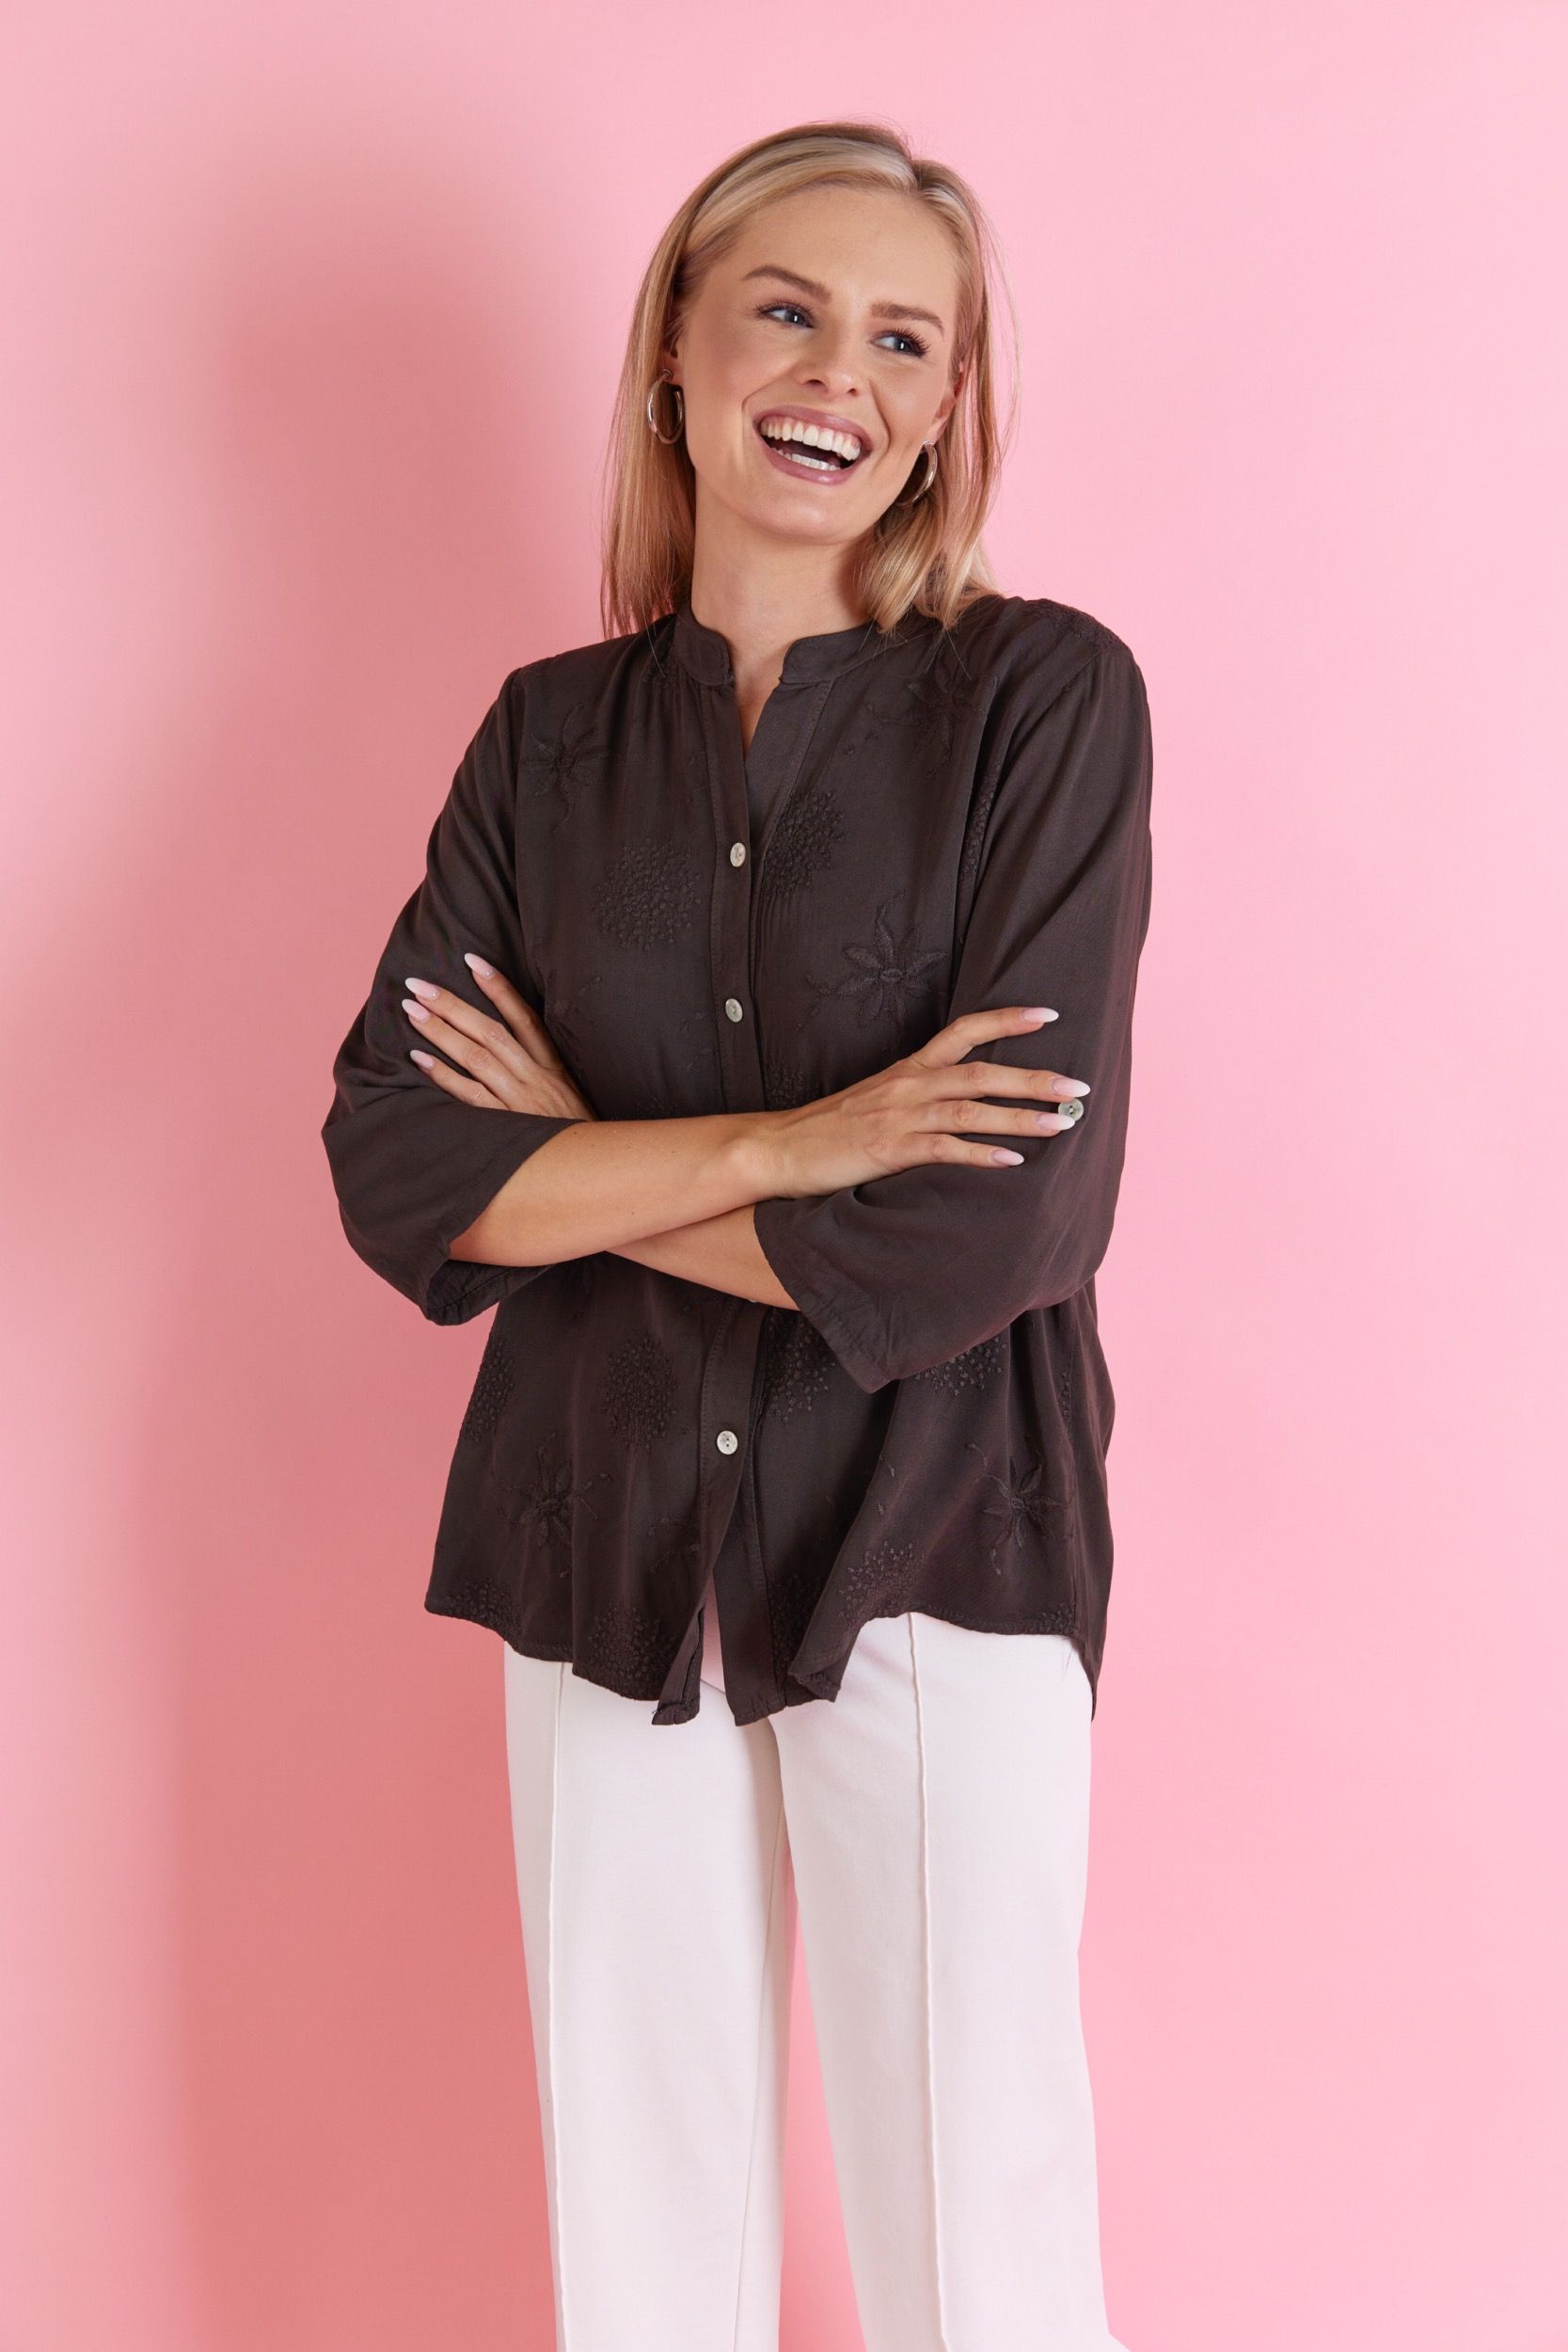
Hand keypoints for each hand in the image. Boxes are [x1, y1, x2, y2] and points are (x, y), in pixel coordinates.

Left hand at [400, 955, 596, 1120]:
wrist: (594, 1169)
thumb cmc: (577, 1134)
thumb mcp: (570, 1096)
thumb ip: (544, 1072)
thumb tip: (511, 1046)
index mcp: (553, 1067)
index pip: (524, 1017)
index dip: (499, 987)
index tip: (472, 960)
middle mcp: (536, 1078)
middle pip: (490, 1031)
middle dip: (453, 1004)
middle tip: (419, 984)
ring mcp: (520, 1101)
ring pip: (477, 1057)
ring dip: (441, 1032)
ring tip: (411, 1011)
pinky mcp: (507, 1126)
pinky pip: (471, 1096)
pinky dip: (444, 1076)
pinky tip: (419, 1058)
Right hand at [753, 1005, 1089, 1199]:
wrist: (780, 1148)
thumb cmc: (829, 1128)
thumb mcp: (878, 1099)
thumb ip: (919, 1095)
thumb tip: (962, 1100)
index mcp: (909, 1069)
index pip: (964, 1031)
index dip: (1006, 1020)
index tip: (1048, 1014)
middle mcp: (909, 1085)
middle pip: (981, 1072)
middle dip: (1033, 1078)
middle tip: (1078, 1088)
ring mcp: (900, 1117)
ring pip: (971, 1110)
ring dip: (1020, 1117)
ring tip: (1061, 1125)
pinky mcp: (890, 1149)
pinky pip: (944, 1149)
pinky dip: (980, 1155)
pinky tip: (1012, 1162)